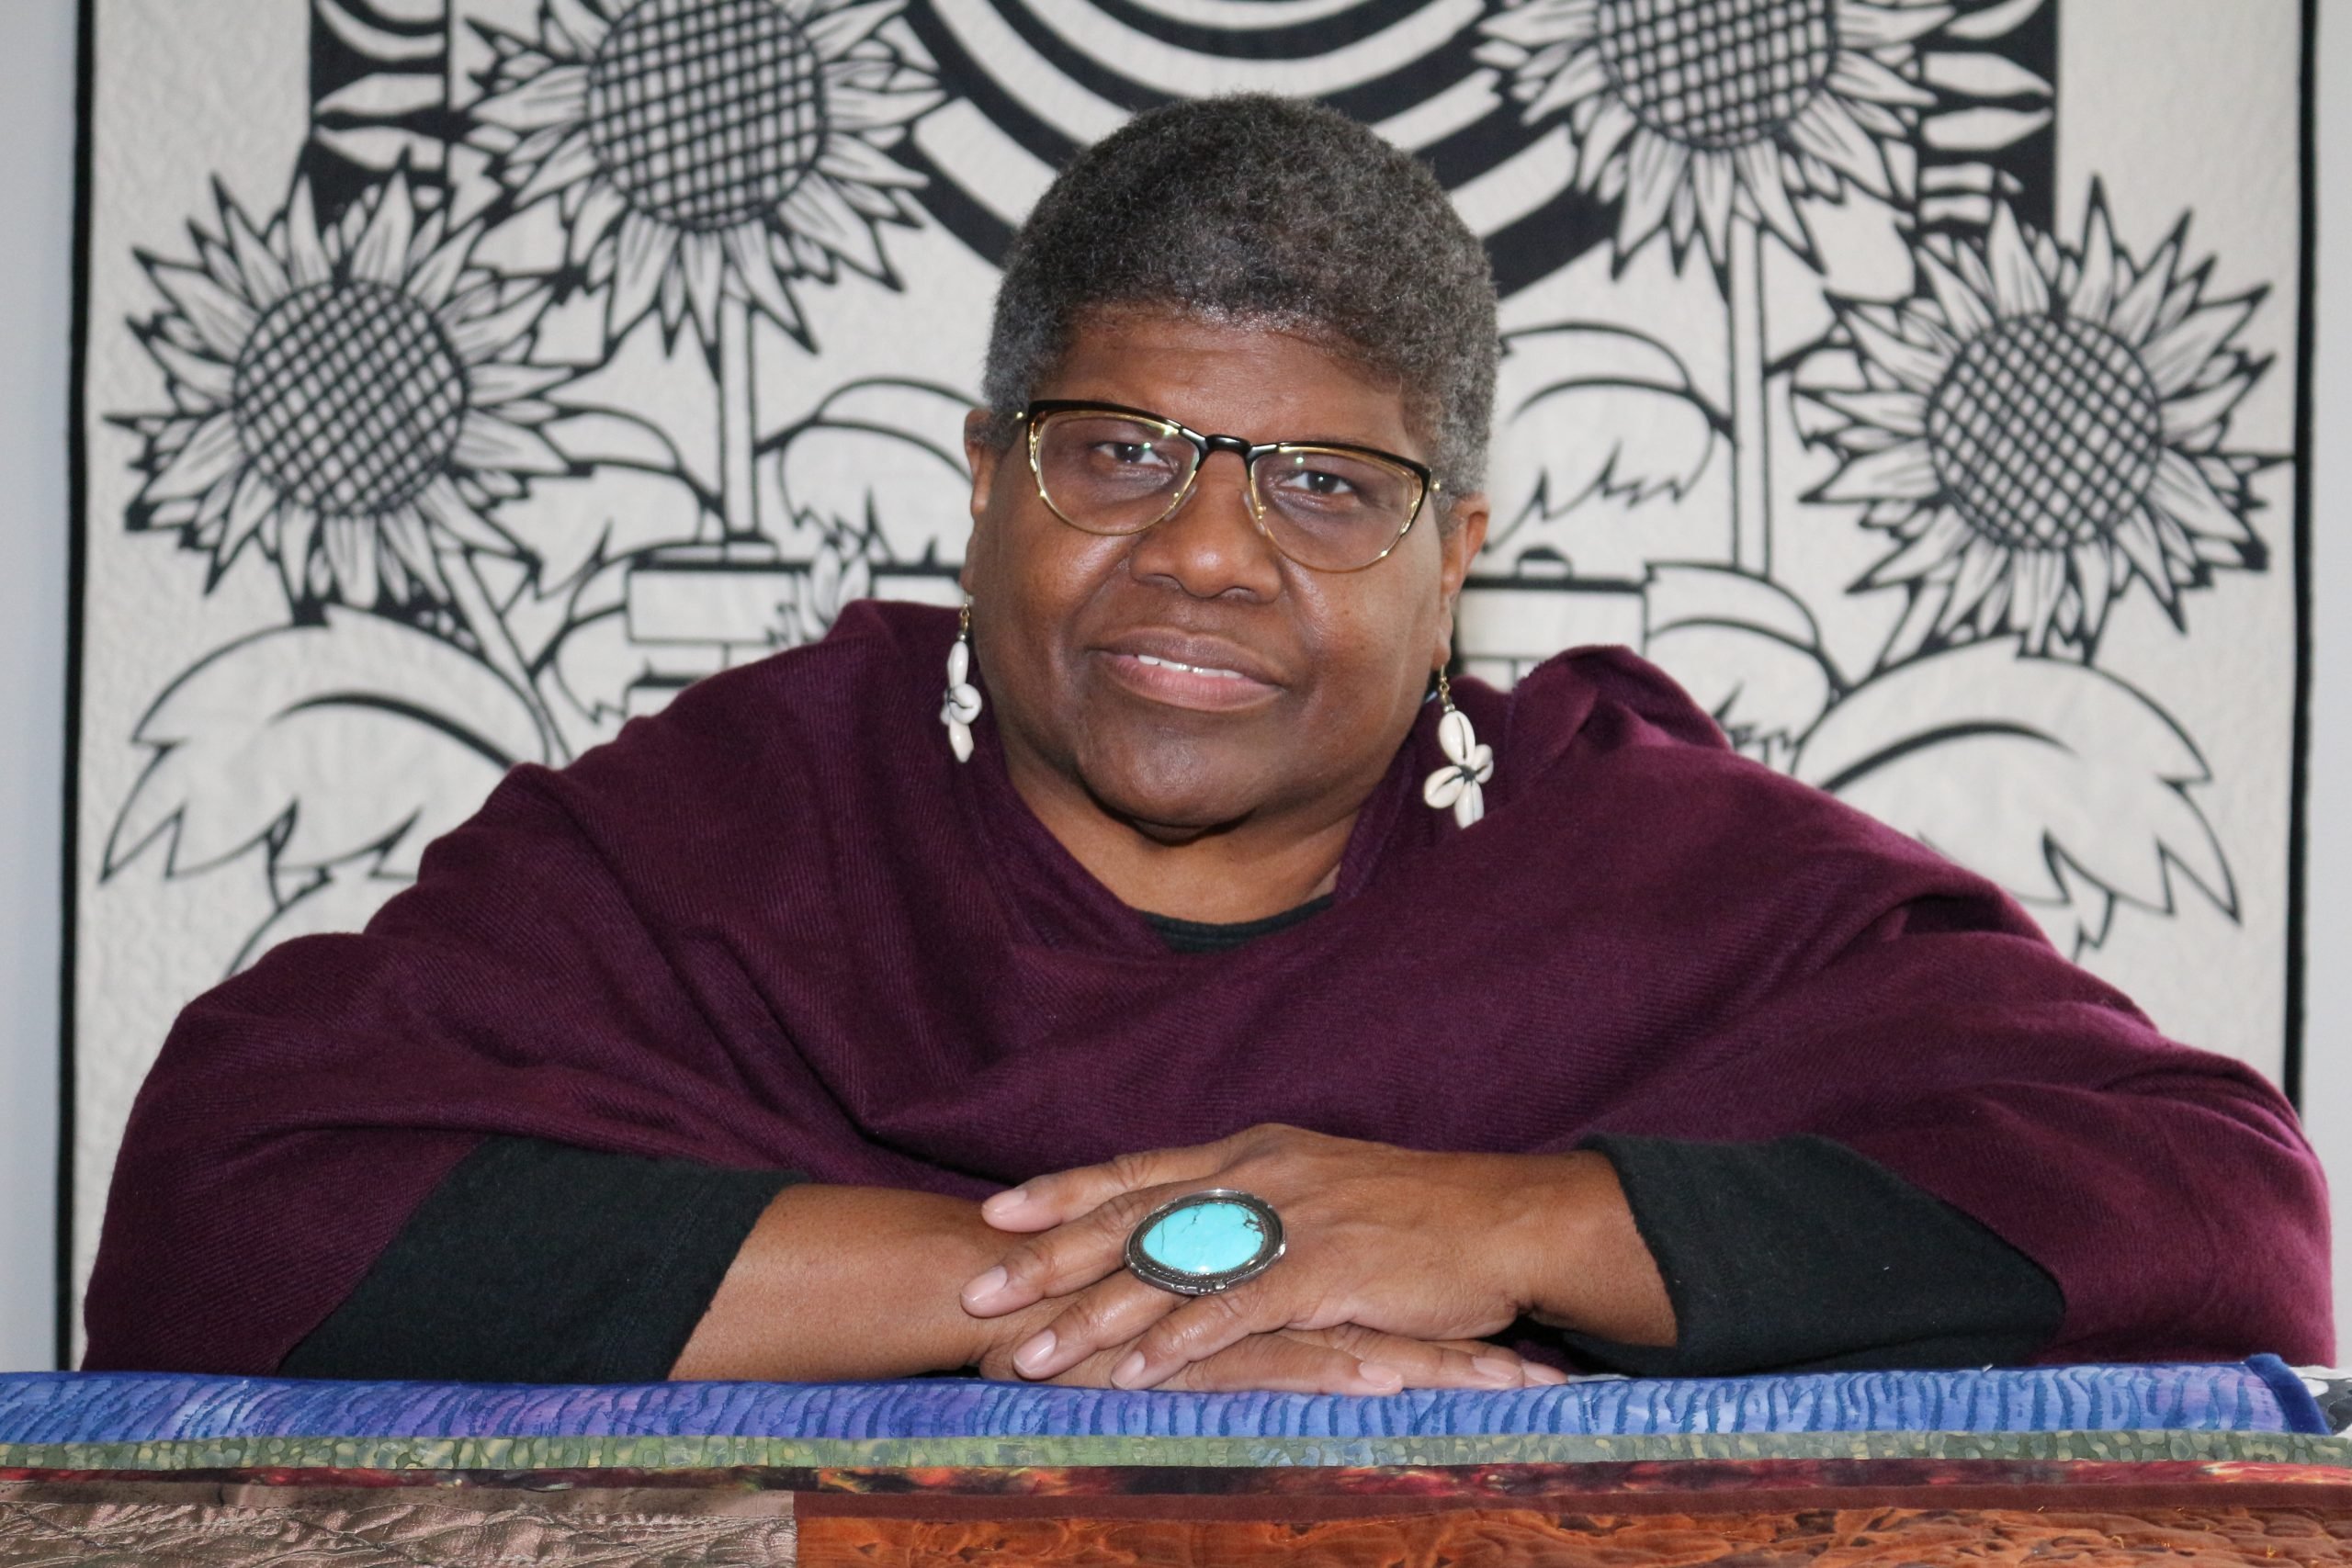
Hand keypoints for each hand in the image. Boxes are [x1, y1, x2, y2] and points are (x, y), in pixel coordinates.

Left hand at [959, 1124, 1649, 1388]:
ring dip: (1096, 1315)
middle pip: (1134, 1215)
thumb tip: (1199, 1221)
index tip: (997, 1211)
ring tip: (1033, 1355)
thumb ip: (1256, 1202)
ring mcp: (1292, 1222)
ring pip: (1171, 1268)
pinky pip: (1240, 1309)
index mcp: (1254, 1154)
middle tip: (976, 1287)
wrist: (1508, 1219)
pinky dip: (1185, 1341)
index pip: (1140, 1169)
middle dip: (1049, 1256)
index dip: (1066, 1190)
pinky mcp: (1328, 1272)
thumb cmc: (1419, 1211)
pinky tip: (1138, 1372)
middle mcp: (1260, 1178)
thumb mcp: (1325, 1186)